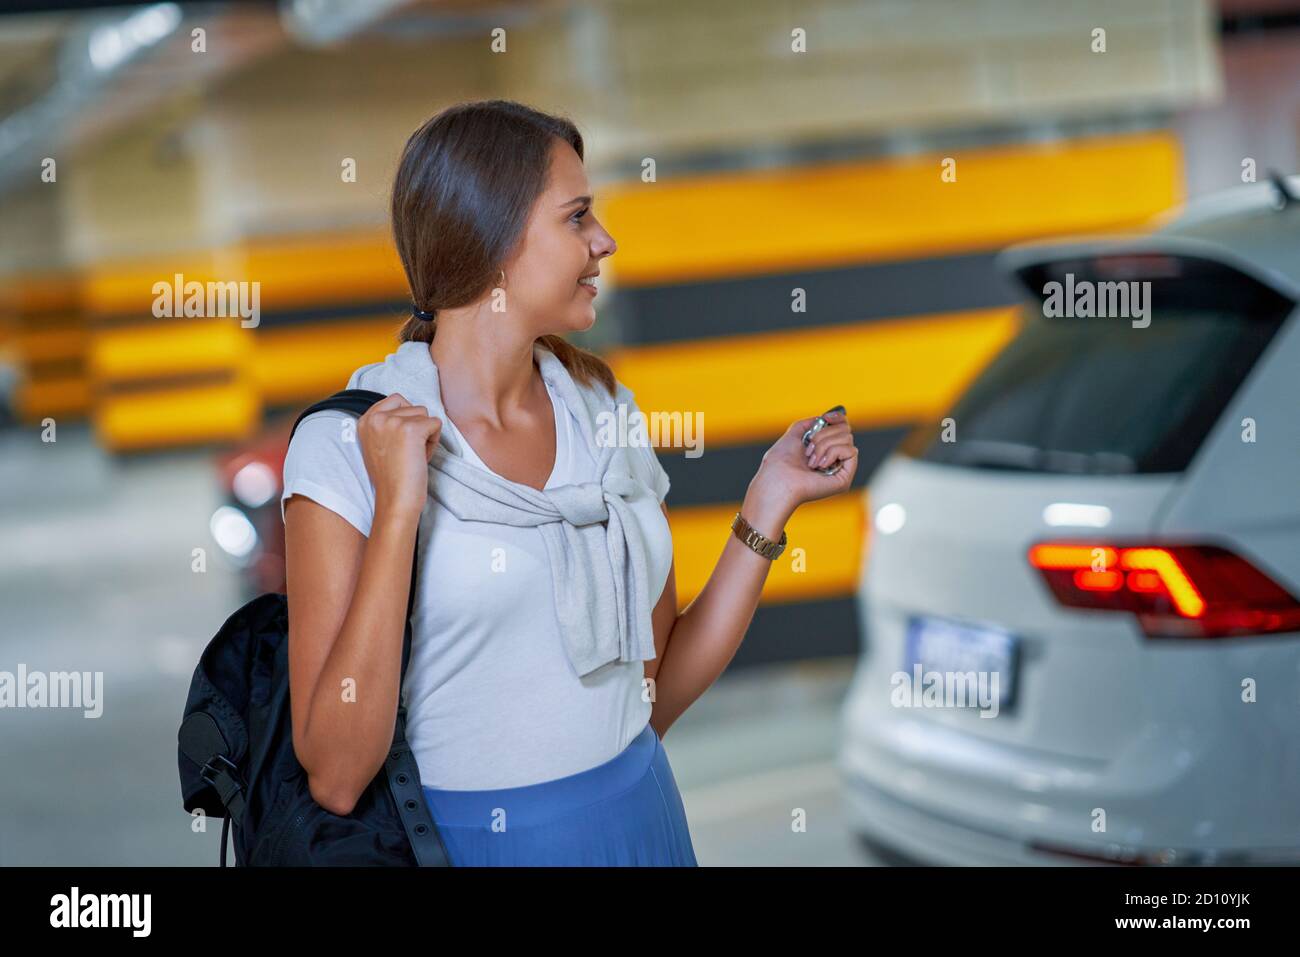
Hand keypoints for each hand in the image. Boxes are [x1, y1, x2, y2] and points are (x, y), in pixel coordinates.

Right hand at [357, 392, 442, 519]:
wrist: (395, 500)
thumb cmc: (392, 477)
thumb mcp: (379, 444)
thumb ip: (386, 425)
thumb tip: (410, 409)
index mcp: (365, 420)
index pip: (396, 399)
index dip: (407, 419)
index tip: (401, 443)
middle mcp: (376, 417)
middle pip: (413, 406)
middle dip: (417, 427)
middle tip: (407, 452)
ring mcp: (392, 422)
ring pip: (426, 414)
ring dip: (426, 435)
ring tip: (413, 456)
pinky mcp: (410, 429)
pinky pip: (436, 424)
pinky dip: (434, 442)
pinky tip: (421, 458)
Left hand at [752, 409, 857, 512]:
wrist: (778, 478)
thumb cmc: (781, 461)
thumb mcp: (794, 434)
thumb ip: (808, 424)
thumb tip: (824, 418)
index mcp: (824, 449)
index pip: (842, 427)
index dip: (838, 418)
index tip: (826, 417)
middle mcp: (834, 459)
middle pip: (845, 430)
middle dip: (824, 435)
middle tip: (809, 449)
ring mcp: (840, 469)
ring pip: (847, 439)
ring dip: (824, 445)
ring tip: (811, 460)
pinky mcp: (845, 478)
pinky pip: (851, 451)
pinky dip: (833, 453)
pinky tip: (820, 465)